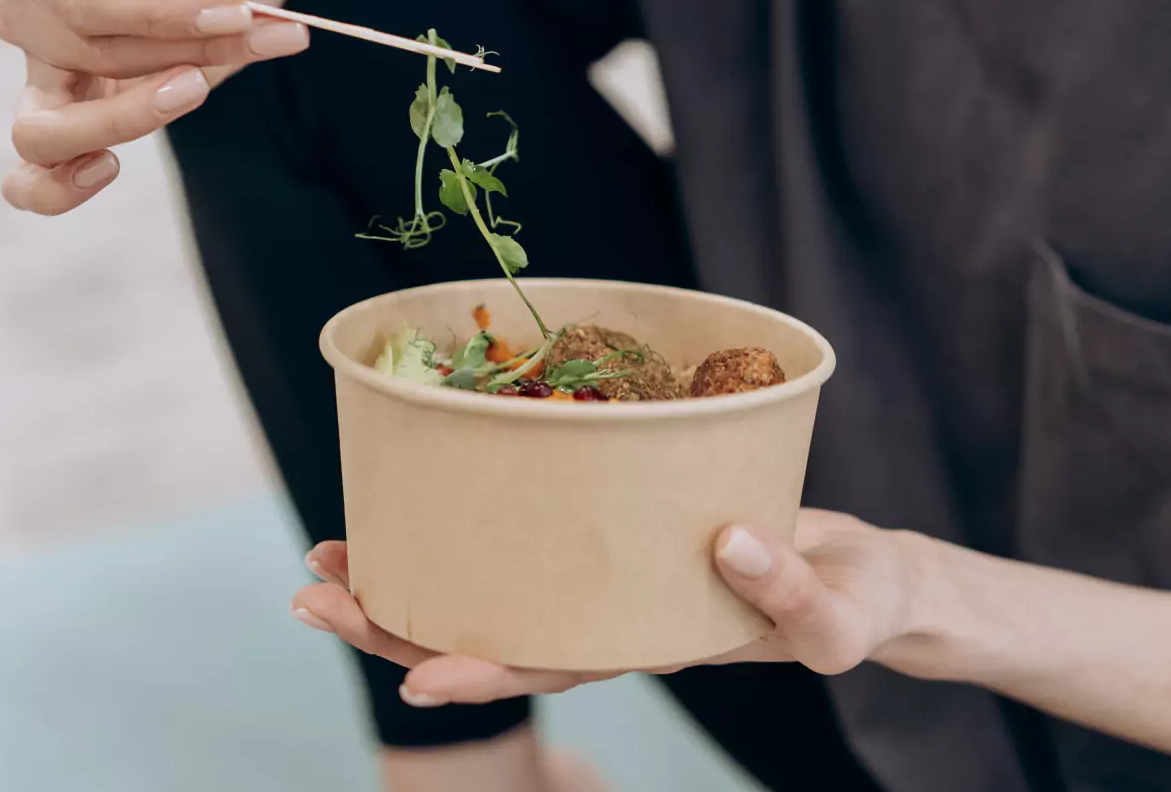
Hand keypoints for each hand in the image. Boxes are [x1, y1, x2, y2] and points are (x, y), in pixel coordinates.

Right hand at [0, 0, 306, 213]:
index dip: (155, 13)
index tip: (236, 11)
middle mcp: (19, 14)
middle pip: (84, 53)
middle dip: (181, 50)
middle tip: (256, 31)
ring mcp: (38, 77)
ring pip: (45, 130)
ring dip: (128, 118)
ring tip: (196, 89)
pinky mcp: (69, 126)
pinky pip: (33, 179)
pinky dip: (59, 188)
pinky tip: (110, 169)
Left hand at [290, 509, 922, 706]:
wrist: (856, 574)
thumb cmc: (854, 603)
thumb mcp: (843, 614)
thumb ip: (794, 593)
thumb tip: (727, 543)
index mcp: (651, 642)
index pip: (552, 663)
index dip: (481, 672)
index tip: (414, 676)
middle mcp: (607, 614)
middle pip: (489, 629)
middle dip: (397, 622)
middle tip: (315, 588)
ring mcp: (601, 575)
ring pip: (489, 586)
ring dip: (408, 574)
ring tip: (330, 551)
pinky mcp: (609, 531)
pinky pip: (527, 533)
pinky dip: (469, 519)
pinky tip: (421, 494)